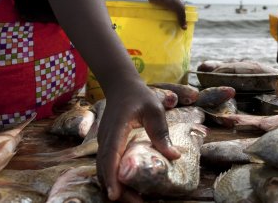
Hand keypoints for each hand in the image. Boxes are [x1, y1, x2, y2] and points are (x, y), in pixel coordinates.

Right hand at [96, 81, 180, 200]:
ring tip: (134, 200)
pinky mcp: (106, 145)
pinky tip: (127, 188)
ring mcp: (104, 142)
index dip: (111, 177)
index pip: (110, 156)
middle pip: (105, 169)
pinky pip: (106, 166)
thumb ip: (161, 132)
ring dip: (114, 186)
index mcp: (117, 129)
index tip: (115, 195)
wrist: (121, 86)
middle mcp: (106, 138)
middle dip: (116, 189)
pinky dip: (113, 179)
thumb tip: (174, 156)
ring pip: (102, 170)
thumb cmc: (139, 96)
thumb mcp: (155, 110)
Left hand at [148, 0, 186, 28]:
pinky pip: (161, 17)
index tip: (182, 30)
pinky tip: (160, 27)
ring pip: (168, 18)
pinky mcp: (159, 9)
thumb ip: (182, 18)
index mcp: (180, 5)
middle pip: (176, 18)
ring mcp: (166, 8)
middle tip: (173, 32)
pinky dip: (161, 21)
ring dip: (167, 23)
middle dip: (175, 24)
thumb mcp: (178, 8)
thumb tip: (185, 29)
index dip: (184, 22)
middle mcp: (174, 7)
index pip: (184, 15)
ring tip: (166, 31)